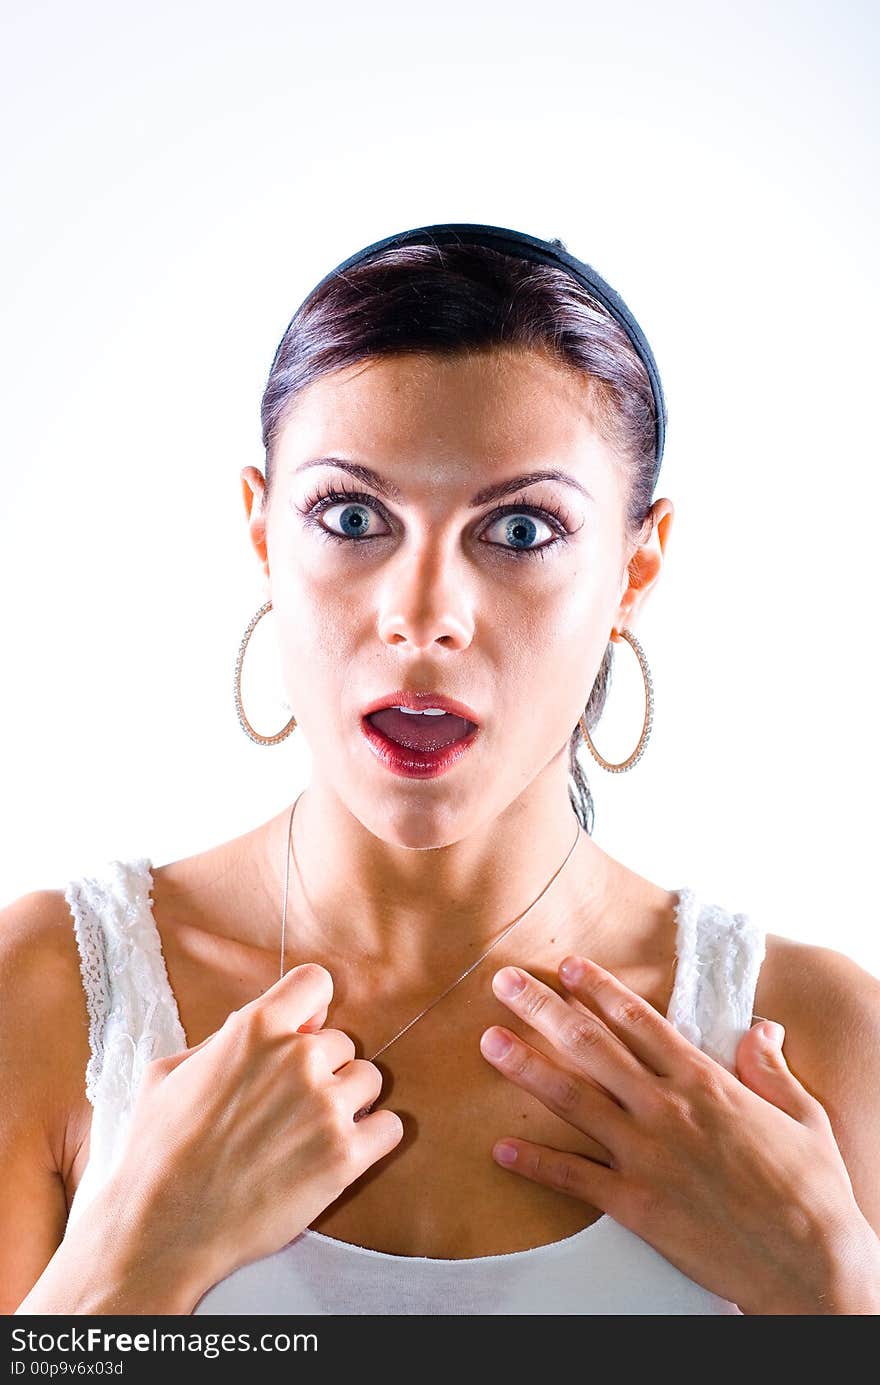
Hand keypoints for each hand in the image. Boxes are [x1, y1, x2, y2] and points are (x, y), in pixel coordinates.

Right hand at [110, 964, 403, 1301]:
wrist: (162, 1229)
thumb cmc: (158, 1150)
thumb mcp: (170, 1071)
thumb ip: (222, 1039)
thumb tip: (259, 1019)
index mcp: (254, 1030)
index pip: (315, 983)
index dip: (311, 1008)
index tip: (305, 1031)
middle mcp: (297, 1059)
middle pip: (343, 1042)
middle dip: (322, 1069)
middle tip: (291, 1105)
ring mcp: (325, 1107)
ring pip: (369, 1080)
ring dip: (348, 1101)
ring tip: (313, 1131)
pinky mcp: (345, 1156)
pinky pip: (391, 1126)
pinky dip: (374, 1138)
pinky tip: (343, 1150)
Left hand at [478, 954, 872, 1314]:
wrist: (811, 1267)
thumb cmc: (813, 1193)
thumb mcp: (804, 1117)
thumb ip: (771, 1070)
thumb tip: (760, 1029)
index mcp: (706, 1083)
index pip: (641, 1022)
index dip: (600, 990)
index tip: (567, 965)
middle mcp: (668, 1111)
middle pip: (592, 1046)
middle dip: (544, 1009)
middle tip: (505, 983)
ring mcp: (647, 1157)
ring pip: (574, 1100)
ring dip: (526, 1068)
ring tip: (489, 1042)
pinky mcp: (636, 1206)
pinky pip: (575, 1179)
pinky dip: (536, 1163)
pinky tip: (501, 1148)